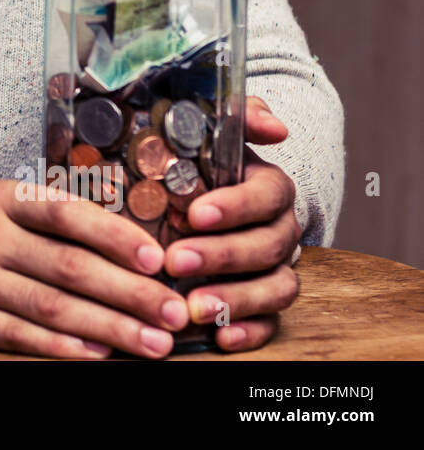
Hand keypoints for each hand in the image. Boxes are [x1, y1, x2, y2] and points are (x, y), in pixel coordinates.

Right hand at [0, 177, 191, 358]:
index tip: (159, 258)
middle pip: (71, 266)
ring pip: (52, 305)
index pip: (69, 213)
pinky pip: (15, 335)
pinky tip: (93, 357)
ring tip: (151, 344)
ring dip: (108, 328)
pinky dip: (58, 348)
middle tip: (175, 312)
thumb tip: (101, 228)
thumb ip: (31, 210)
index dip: (118, 236)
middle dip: (131, 292)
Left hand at [162, 96, 301, 351]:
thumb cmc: (195, 164)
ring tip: (193, 306)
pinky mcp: (264, 303)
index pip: (267, 194)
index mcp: (268, 187)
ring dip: (237, 298)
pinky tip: (220, 337)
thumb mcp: (205, 132)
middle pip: (269, 245)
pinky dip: (249, 332)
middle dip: (224, 255)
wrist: (192, 194)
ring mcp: (275, 268)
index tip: (195, 213)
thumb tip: (273, 126)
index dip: (235, 205)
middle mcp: (279, 229)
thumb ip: (236, 118)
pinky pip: (270, 323)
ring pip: (276, 288)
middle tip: (177, 260)